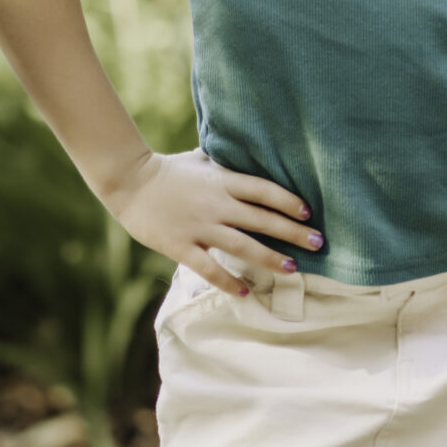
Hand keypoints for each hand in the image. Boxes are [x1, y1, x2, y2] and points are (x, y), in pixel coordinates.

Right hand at [106, 149, 319, 294]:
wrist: (127, 181)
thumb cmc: (168, 169)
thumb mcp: (201, 158)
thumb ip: (227, 161)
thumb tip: (251, 154)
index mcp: (222, 181)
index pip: (264, 191)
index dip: (289, 202)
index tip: (309, 214)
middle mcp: (216, 204)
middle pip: (261, 219)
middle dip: (292, 233)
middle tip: (319, 244)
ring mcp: (199, 226)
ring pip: (241, 245)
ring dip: (269, 258)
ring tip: (292, 268)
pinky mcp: (180, 246)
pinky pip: (208, 268)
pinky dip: (227, 281)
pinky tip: (244, 292)